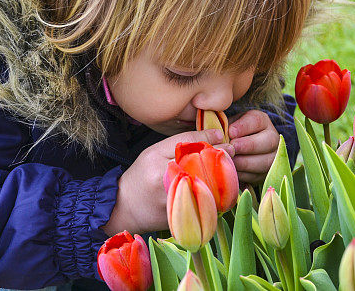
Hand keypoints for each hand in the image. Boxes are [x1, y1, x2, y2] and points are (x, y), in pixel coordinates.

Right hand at [101, 129, 233, 235]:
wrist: (123, 207)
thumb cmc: (141, 176)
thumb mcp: (155, 152)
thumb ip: (183, 141)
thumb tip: (216, 135)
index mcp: (156, 160)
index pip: (188, 144)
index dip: (209, 140)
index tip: (224, 138)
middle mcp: (163, 181)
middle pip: (202, 167)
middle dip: (220, 161)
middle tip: (231, 155)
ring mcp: (171, 202)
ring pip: (206, 189)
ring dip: (222, 181)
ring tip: (228, 173)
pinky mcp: (178, 219)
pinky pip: (204, 208)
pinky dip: (215, 199)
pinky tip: (219, 192)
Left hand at [227, 109, 279, 184]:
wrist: (239, 149)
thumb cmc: (232, 133)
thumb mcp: (230, 124)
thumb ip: (226, 127)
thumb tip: (221, 136)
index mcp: (262, 121)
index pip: (257, 121)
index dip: (244, 127)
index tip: (230, 132)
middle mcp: (272, 138)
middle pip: (268, 141)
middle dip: (248, 146)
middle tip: (232, 148)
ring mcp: (272, 157)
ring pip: (264, 161)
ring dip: (245, 162)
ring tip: (230, 160)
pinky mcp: (265, 173)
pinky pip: (257, 175)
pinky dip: (244, 174)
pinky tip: (232, 171)